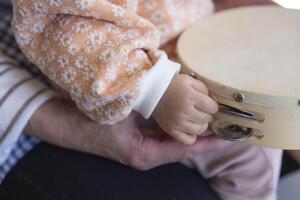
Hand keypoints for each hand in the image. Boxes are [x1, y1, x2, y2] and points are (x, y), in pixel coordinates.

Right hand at [26, 99, 227, 169]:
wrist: (71, 126)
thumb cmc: (93, 122)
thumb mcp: (121, 114)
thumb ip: (147, 108)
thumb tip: (173, 96)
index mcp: (145, 153)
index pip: (184, 149)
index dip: (207, 144)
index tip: (228, 138)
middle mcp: (148, 154)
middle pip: (182, 145)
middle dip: (203, 135)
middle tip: (225, 124)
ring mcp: (144, 147)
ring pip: (174, 138)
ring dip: (191, 128)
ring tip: (212, 118)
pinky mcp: (141, 139)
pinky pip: (164, 132)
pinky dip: (177, 123)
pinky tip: (188, 114)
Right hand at [152, 74, 217, 144]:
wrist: (151, 90)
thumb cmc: (171, 84)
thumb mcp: (188, 80)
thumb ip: (203, 89)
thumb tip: (211, 101)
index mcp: (189, 97)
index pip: (212, 107)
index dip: (212, 105)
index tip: (207, 103)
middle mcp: (184, 111)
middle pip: (207, 119)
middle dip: (206, 114)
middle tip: (200, 110)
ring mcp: (177, 123)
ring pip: (200, 130)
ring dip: (201, 124)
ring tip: (195, 118)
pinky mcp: (170, 130)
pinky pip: (188, 140)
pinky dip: (192, 135)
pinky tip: (190, 128)